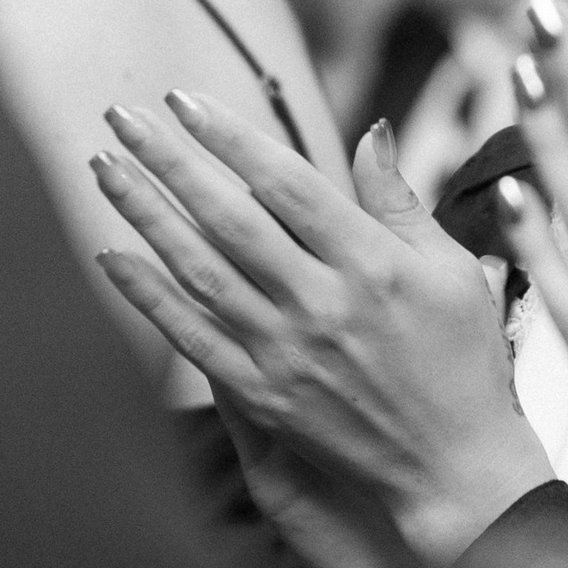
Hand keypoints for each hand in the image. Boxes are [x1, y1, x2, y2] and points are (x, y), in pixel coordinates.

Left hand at [92, 97, 555, 567]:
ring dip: (145, 217)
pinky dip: (148, 298)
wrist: (452, 467)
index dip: (230, 138)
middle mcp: (323, 304)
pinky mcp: (264, 396)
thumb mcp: (450, 269)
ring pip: (199, 272)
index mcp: (373, 264)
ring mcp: (287, 352)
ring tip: (105, 170)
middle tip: (121, 117)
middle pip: (229, 219)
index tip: (184, 100)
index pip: (286, 184)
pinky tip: (111, 259)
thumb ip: (398, 200)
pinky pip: (192, 339)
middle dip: (169, 161)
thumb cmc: (462, 360)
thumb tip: (369, 130)